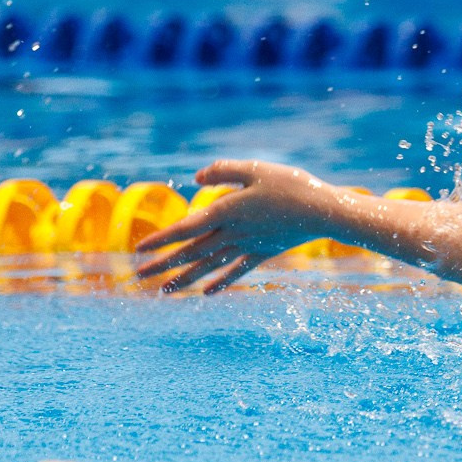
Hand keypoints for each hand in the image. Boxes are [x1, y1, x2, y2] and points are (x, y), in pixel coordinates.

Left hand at [134, 160, 335, 293]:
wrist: (324, 211)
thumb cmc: (291, 185)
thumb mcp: (255, 168)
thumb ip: (224, 170)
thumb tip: (197, 176)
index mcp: (227, 211)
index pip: (186, 228)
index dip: (162, 238)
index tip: (140, 249)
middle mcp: (233, 233)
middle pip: (192, 251)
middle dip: (163, 264)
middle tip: (137, 277)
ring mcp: (248, 245)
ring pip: (209, 265)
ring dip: (184, 279)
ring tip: (163, 291)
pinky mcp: (263, 251)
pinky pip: (237, 270)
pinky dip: (221, 282)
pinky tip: (207, 293)